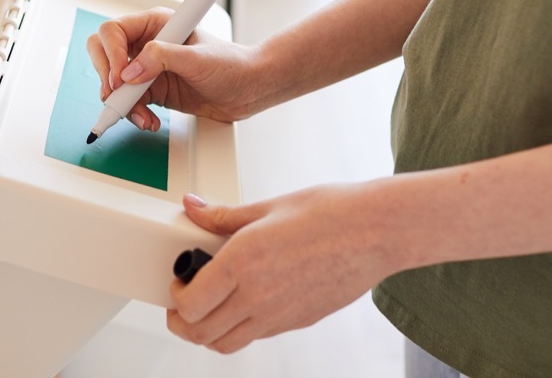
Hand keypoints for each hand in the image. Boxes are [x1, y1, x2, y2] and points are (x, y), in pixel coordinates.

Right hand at [85, 7, 262, 130]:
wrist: (249, 89)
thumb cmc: (231, 64)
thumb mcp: (196, 58)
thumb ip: (162, 59)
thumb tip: (130, 71)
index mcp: (156, 24)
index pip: (115, 31)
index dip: (112, 53)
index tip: (120, 77)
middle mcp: (147, 44)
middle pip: (104, 54)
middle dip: (107, 77)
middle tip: (117, 96)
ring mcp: (148, 69)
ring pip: (114, 83)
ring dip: (122, 103)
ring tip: (142, 117)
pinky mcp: (152, 90)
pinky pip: (129, 102)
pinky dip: (134, 114)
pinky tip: (150, 121)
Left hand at [167, 187, 398, 353]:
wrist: (376, 231)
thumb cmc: (329, 212)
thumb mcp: (268, 207)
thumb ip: (223, 216)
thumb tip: (193, 208)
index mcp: (243, 262)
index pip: (190, 303)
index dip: (175, 295)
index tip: (178, 279)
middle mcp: (257, 295)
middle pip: (200, 332)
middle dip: (182, 321)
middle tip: (180, 301)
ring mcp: (278, 315)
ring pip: (225, 344)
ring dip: (206, 332)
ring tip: (205, 308)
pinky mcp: (296, 322)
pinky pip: (254, 336)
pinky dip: (237, 329)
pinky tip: (242, 303)